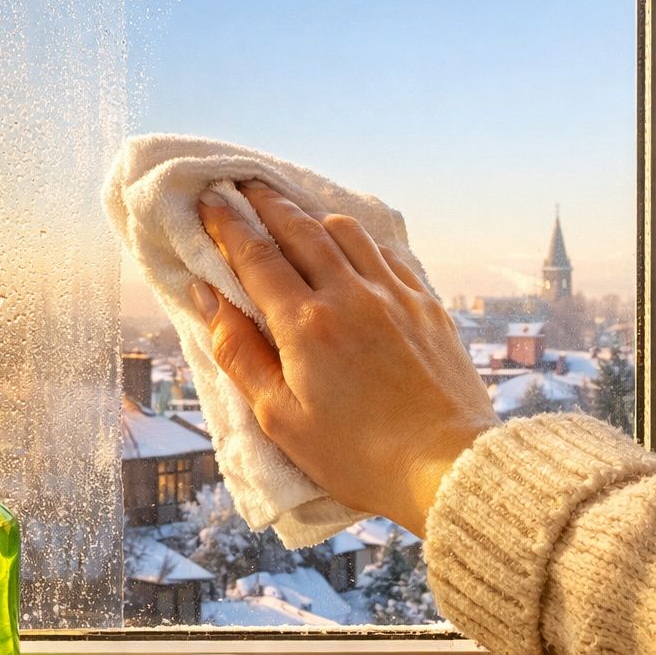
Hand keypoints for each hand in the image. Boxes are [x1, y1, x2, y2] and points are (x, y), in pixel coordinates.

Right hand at [190, 181, 496, 535]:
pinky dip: (359, 240)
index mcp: (306, 326)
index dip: (227, 225)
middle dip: (266, 203)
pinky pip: (387, 254)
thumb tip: (207, 300)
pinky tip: (351, 247)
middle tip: (242, 186)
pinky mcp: (427, 307)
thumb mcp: (280, 418)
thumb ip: (239, 354)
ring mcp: (395, 296)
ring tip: (293, 212)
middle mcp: (351, 296)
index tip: (209, 201)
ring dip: (312, 215)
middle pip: (300, 229)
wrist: (448, 468)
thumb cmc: (357, 456)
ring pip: (347, 232)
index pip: (256, 257)